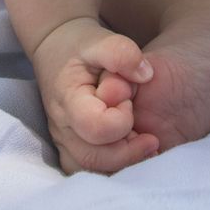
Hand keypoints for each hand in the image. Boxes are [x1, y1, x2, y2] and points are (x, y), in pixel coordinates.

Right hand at [31, 17, 158, 173]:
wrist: (56, 49)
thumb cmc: (80, 45)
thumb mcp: (99, 39)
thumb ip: (122, 53)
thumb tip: (146, 75)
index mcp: (67, 99)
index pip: (94, 126)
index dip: (120, 120)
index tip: (130, 99)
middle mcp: (62, 126)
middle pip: (93, 158)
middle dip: (128, 152)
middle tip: (152, 139)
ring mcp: (64, 141)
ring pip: (91, 171)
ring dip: (122, 164)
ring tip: (145, 148)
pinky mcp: (71, 148)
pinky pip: (90, 171)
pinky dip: (113, 167)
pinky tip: (132, 152)